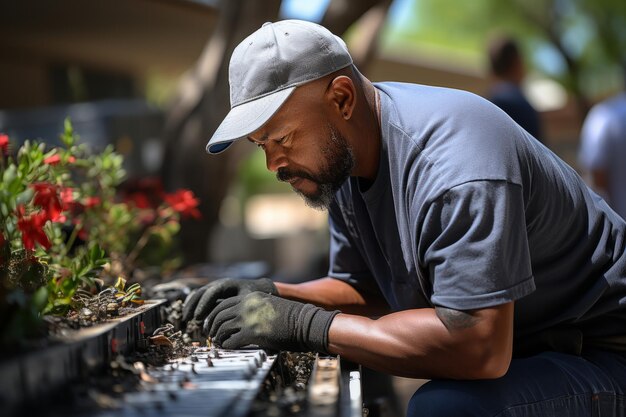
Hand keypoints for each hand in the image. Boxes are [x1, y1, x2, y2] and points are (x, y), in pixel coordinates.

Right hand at [182, 277, 277, 322]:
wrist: (257, 288)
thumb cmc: (254, 296)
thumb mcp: (248, 300)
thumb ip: (237, 308)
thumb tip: (227, 321)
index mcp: (227, 285)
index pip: (212, 292)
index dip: (203, 304)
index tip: (198, 317)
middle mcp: (217, 284)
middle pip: (201, 292)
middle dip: (193, 305)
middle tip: (188, 319)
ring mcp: (213, 288)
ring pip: (198, 294)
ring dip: (190, 306)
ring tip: (186, 319)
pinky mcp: (211, 294)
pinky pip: (199, 298)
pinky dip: (193, 306)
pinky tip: (189, 317)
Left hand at [204, 291, 338, 352]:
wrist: (303, 323)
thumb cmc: (290, 316)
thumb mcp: (268, 304)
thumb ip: (254, 307)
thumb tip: (241, 318)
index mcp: (250, 297)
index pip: (223, 304)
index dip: (214, 314)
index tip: (211, 323)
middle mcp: (246, 306)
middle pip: (219, 315)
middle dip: (212, 326)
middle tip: (211, 335)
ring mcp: (248, 319)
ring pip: (222, 328)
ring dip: (218, 337)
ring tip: (218, 343)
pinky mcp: (252, 334)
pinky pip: (231, 341)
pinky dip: (226, 346)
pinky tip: (228, 348)